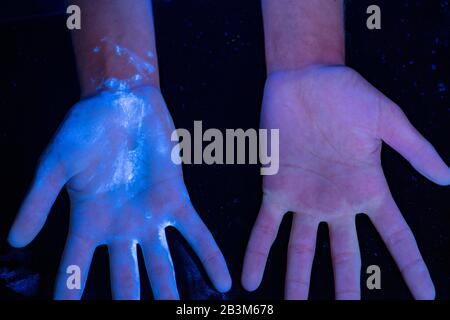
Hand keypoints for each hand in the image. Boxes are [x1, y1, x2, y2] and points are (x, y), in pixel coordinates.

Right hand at [8, 86, 230, 299]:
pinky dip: (209, 257)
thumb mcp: (55, 164)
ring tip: (183, 315)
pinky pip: (197, 234)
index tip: (65, 317)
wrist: (120, 103)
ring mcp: (151, 216)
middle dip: (131, 304)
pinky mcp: (176, 200)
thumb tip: (15, 242)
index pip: (75, 267)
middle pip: (126, 277)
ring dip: (172, 292)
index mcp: (88, 221)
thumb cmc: (83, 130)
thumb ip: (38, 201)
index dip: (69, 293)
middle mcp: (121, 227)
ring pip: (163, 264)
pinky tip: (223, 282)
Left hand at [242, 65, 448, 299]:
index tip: (428, 297)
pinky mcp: (274, 188)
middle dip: (346, 290)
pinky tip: (250, 280)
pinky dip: (257, 254)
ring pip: (301, 252)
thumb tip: (448, 179)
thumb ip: (415, 150)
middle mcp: (336, 202)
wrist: (305, 77)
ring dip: (297, 284)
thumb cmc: (348, 94)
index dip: (411, 267)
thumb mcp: (388, 120)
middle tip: (348, 317)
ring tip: (291, 311)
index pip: (396, 236)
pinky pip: (265, 228)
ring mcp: (304, 198)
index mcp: (367, 189)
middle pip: (345, 257)